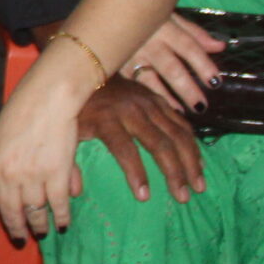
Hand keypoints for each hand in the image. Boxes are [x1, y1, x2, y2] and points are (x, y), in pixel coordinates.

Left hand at [0, 64, 88, 242]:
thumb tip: (15, 191)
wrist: (47, 98)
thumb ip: (5, 166)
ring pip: (34, 212)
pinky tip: (63, 224)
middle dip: (16, 229)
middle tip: (22, 239)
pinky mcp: (56, 175)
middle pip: (10, 212)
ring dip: (39, 226)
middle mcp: (7, 175)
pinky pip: (58, 206)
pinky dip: (61, 218)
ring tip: (43, 232)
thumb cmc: (23, 112)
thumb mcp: (1, 140)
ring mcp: (31, 176)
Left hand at [75, 77, 206, 205]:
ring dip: (190, 161)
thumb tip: (74, 192)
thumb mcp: (65, 130)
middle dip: (174, 172)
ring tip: (198, 186)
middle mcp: (131, 110)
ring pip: (177, 133)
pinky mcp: (158, 99)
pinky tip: (198, 162)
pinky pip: (181, 122)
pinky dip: (192, 143)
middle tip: (183, 198)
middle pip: (159, 143)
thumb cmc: (75, 106)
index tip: (144, 197)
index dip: (135, 173)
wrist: (84, 65)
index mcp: (105, 118)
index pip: (124, 149)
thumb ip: (67, 161)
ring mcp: (148, 102)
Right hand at [120, 12, 224, 111]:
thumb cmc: (145, 13)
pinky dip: (145, 95)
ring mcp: (130, 54)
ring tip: (181, 111)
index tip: (216, 83)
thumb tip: (221, 47)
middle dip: (187, 88)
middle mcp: (148, 42)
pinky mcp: (116, 63)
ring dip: (166, 96)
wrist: (108, 10)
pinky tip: (156, 107)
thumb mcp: (171, 15)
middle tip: (201, 106)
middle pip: (171, 68)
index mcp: (164, 27)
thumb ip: (194, 33)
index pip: (188, 47)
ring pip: (150, 79)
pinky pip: (132, 82)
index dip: (203, 65)